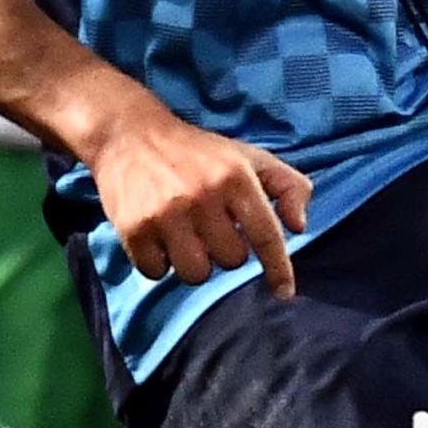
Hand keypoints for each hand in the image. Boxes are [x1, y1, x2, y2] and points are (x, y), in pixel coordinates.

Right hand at [75, 94, 311, 294]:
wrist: (129, 134)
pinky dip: (158, 262)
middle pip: (231, 261)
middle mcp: (203, 195)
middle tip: (209, 226)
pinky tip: (157, 236)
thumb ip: (287, 186)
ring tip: (184, 235)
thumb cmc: (198, 153)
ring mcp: (166, 213)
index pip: (266, 235)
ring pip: (196, 274)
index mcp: (236, 177)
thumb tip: (299, 226)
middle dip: (224, 249)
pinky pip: (157, 272)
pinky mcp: (134, 228)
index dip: (279, 269)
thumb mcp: (249, 157)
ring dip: (192, 262)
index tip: (284, 292)